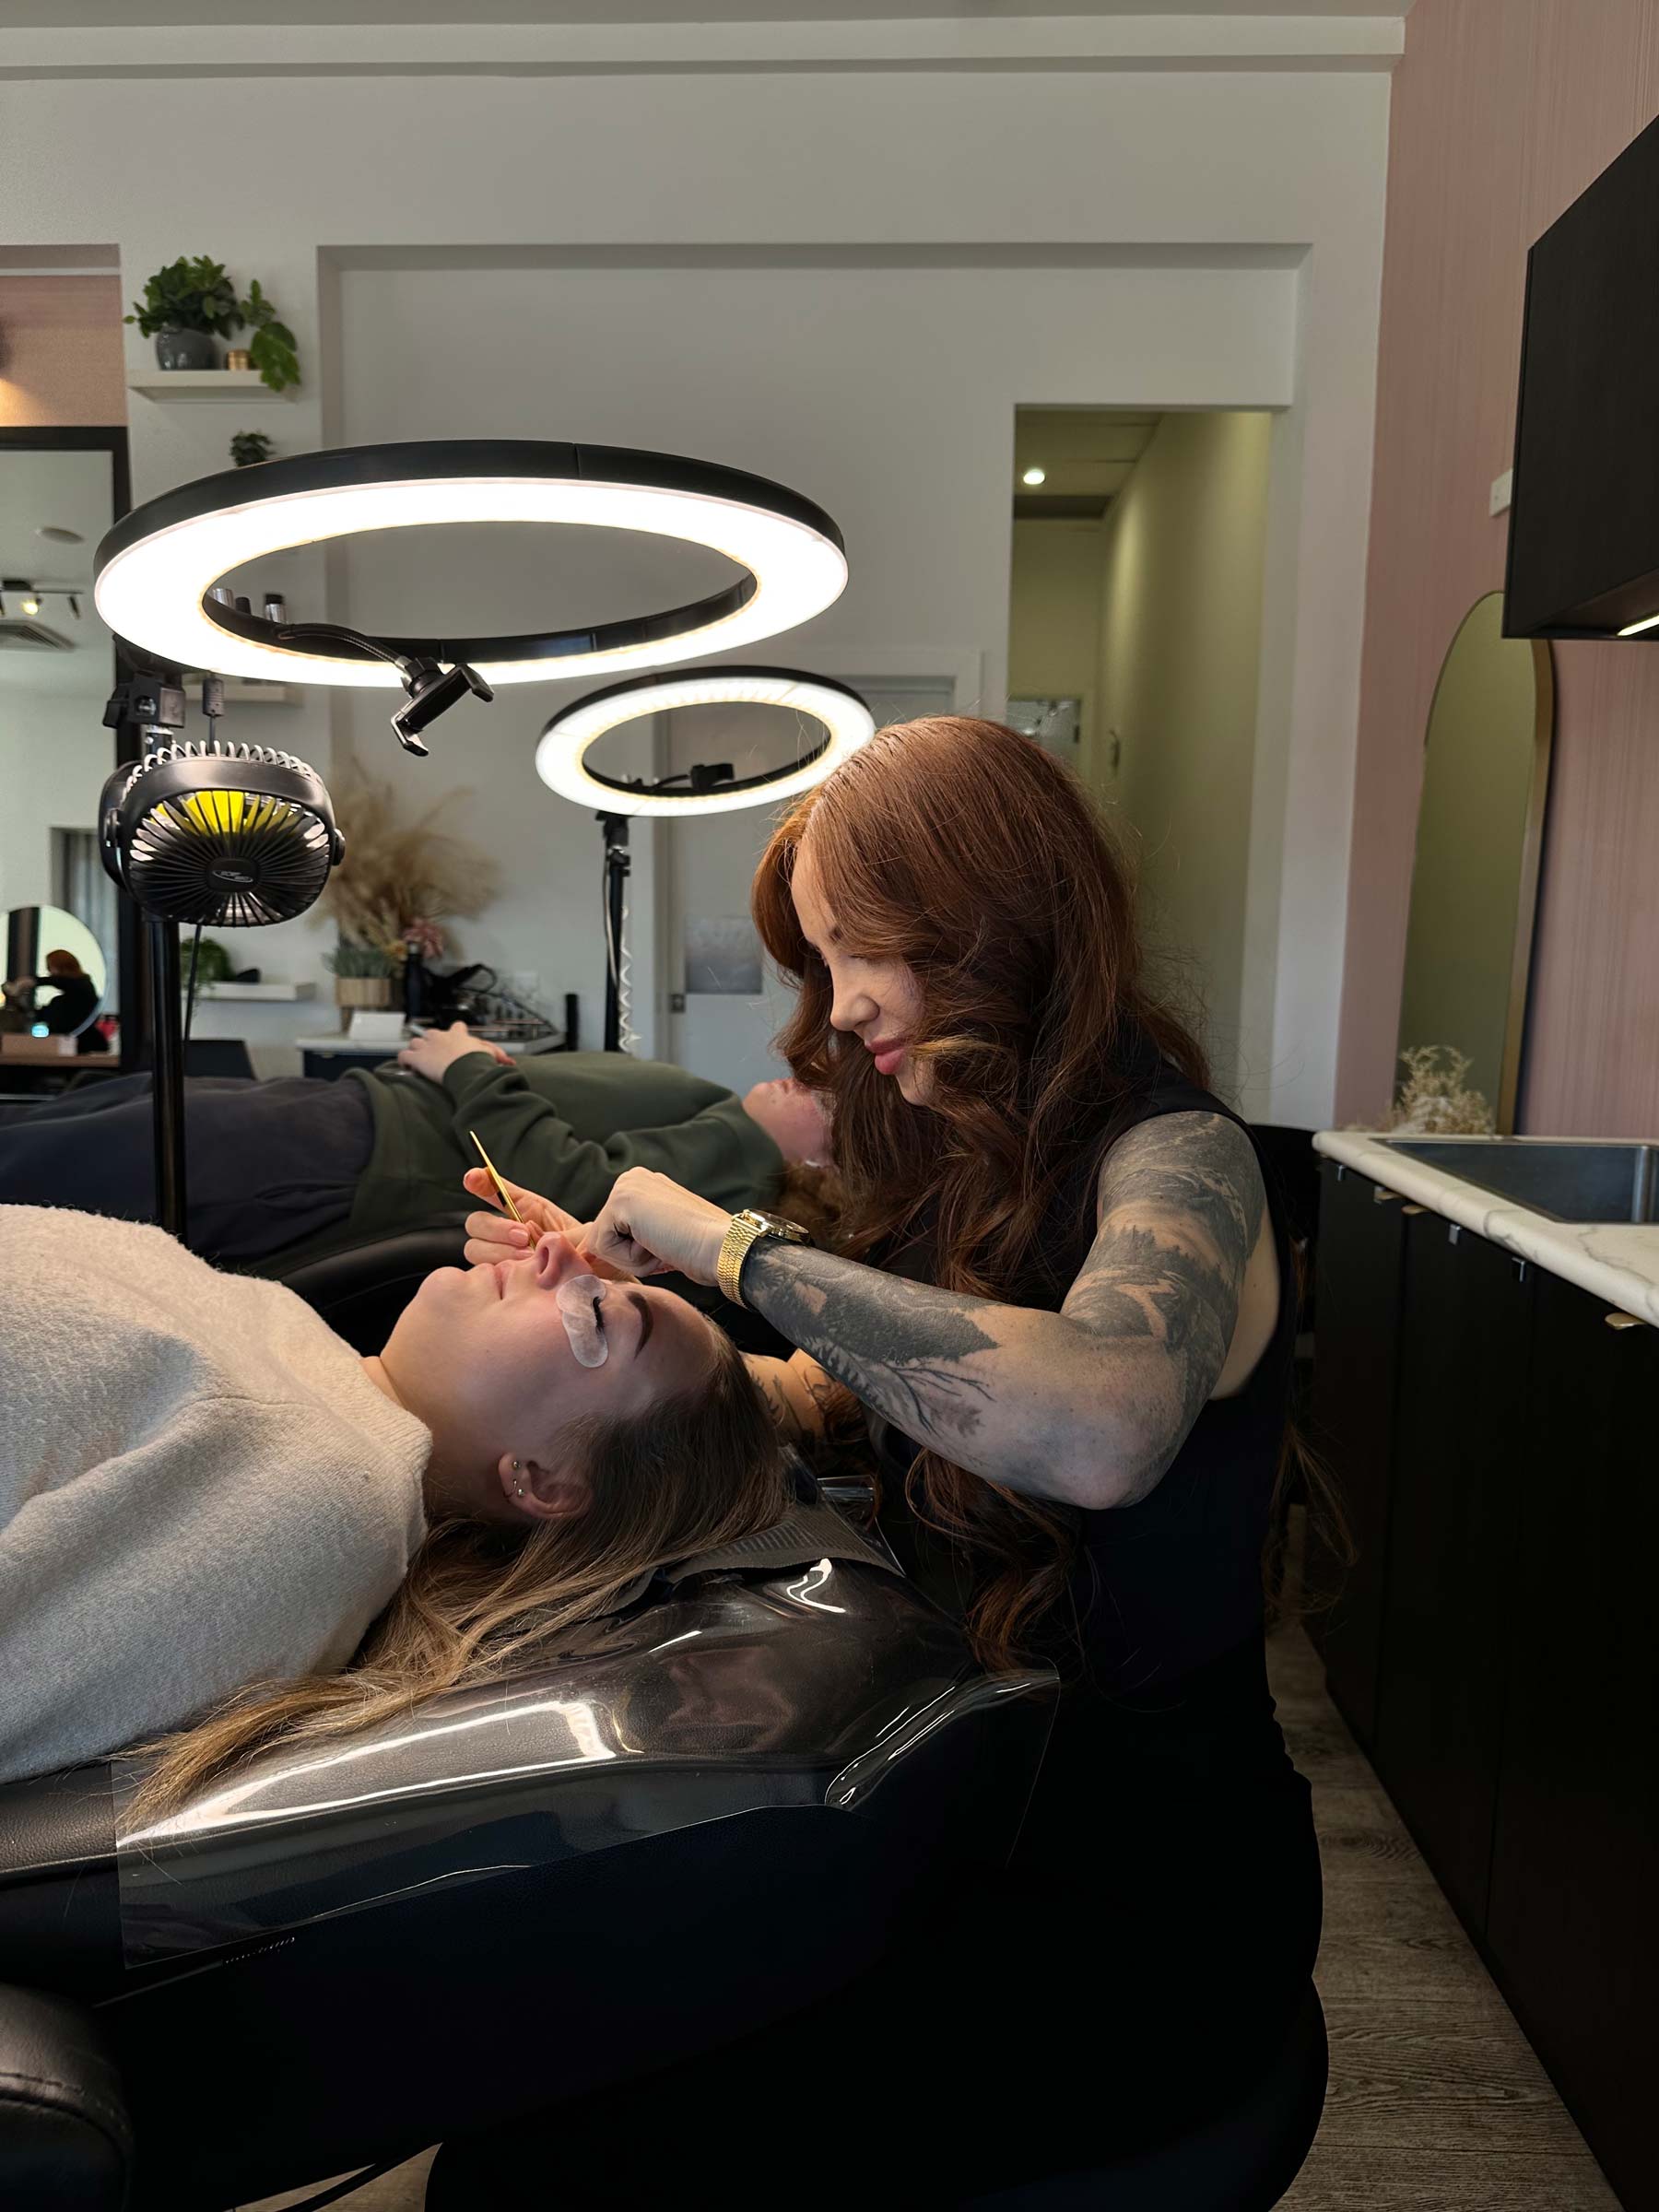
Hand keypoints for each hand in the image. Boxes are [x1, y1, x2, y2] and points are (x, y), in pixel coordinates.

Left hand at [397, 1022, 512, 1083]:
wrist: (465, 1067)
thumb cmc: (478, 1061)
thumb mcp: (491, 1055)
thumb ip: (497, 1055)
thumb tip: (509, 1062)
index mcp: (458, 1034)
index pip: (456, 1027)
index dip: (454, 1033)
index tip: (455, 1040)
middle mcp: (440, 1036)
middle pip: (431, 1033)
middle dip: (431, 1041)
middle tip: (434, 1052)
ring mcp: (427, 1046)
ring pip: (415, 1041)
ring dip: (416, 1049)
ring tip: (419, 1059)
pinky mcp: (417, 1057)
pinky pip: (404, 1055)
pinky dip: (404, 1060)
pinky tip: (406, 1065)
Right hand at [461, 1168, 585, 1265]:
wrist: (595, 1282)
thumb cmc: (591, 1255)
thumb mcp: (583, 1236)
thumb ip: (563, 1236)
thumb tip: (540, 1241)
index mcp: (528, 1209)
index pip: (496, 1190)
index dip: (482, 1182)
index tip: (472, 1178)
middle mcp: (509, 1230)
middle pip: (476, 1222)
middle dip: (496, 1228)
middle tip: (524, 1236)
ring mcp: (502, 1254)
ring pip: (475, 1248)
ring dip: (498, 1252)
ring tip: (528, 1258)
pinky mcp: (502, 1277)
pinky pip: (485, 1272)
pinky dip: (498, 1271)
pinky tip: (521, 1272)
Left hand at [585, 1167, 731, 1285]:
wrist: (723, 1247)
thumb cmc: (699, 1249)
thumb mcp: (656, 1240)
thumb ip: (625, 1239)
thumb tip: (580, 1250)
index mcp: (641, 1184)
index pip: (610, 1230)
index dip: (633, 1252)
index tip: (667, 1246)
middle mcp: (630, 1179)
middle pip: (602, 1237)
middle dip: (631, 1255)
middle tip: (668, 1246)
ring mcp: (625, 1187)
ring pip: (601, 1244)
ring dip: (632, 1258)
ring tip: (665, 1245)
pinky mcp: (621, 1202)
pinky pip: (602, 1248)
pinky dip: (631, 1259)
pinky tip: (659, 1245)